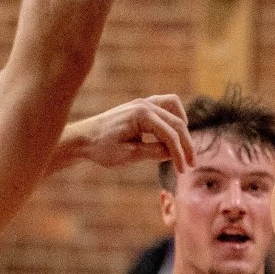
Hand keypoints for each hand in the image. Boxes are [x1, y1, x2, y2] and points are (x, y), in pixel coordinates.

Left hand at [65, 95, 194, 171]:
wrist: (83, 138)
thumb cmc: (101, 148)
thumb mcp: (128, 155)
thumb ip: (153, 153)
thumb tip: (175, 153)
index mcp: (141, 115)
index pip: (169, 134)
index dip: (179, 153)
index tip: (184, 170)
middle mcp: (145, 104)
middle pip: (177, 122)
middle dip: (186, 144)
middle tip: (191, 164)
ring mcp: (143, 102)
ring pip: (174, 108)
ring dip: (182, 126)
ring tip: (184, 147)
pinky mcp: (142, 106)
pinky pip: (165, 106)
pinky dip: (173, 118)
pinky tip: (173, 134)